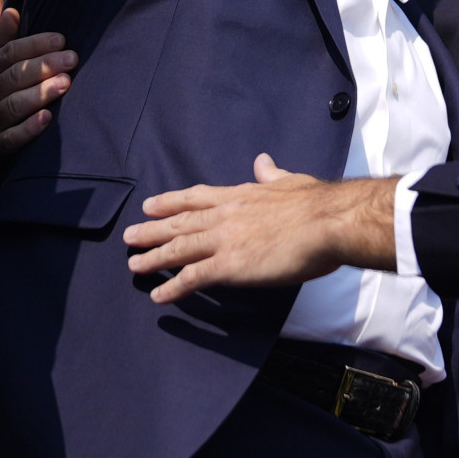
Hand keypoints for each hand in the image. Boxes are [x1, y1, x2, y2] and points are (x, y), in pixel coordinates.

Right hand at [0, 8, 75, 154]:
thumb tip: (13, 11)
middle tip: (72, 59)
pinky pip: (10, 139)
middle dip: (43, 66)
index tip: (61, 40)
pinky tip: (47, 118)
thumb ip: (3, 44)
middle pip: (13, 77)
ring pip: (13, 105)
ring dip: (39, 93)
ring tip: (66, 82)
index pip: (8, 55)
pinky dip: (28, 129)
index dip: (34, 45)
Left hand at [123, 155, 397, 302]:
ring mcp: (224, 240)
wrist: (328, 222)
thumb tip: (263, 161)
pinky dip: (173, 287)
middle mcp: (225, 215)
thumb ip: (272, 174)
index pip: (196, 197)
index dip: (170, 202)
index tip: (150, 205)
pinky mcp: (230, 265)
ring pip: (179, 249)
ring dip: (154, 258)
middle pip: (180, 223)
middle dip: (152, 230)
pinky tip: (158, 296)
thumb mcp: (291, 180)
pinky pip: (193, 277)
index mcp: (240, 195)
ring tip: (133, 265)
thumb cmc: (318, 202)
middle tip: (129, 236)